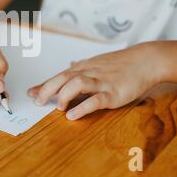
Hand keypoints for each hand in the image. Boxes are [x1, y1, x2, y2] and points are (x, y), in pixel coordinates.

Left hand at [27, 43, 162, 119]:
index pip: (59, 75)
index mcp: (83, 68)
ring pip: (76, 84)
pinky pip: (95, 99)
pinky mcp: (113, 92)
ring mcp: (101, 82)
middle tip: (37, 101)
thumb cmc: (122, 63)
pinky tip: (73, 115)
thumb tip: (69, 65)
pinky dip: (82, 108)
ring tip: (59, 108)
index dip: (43, 84)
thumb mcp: (97, 63)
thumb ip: (82, 67)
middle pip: (62, 77)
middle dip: (47, 89)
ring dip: (64, 96)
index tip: (30, 92)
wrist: (146, 60)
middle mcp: (88, 73)